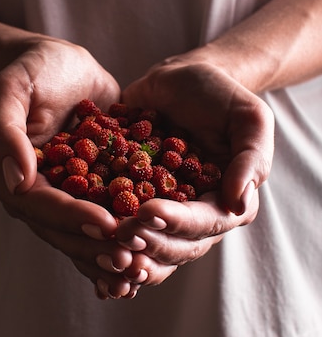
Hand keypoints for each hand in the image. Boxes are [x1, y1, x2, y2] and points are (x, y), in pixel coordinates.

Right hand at [0, 36, 135, 295]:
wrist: (63, 67)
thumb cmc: (35, 70)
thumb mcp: (12, 87)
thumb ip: (6, 130)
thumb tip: (18, 181)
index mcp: (5, 175)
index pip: (40, 204)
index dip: (72, 218)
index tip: (106, 224)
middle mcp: (29, 194)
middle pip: (61, 231)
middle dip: (95, 245)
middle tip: (131, 258)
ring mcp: (59, 197)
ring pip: (81, 236)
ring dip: (109, 254)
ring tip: (140, 267)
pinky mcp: (86, 193)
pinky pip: (101, 222)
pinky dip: (120, 242)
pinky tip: (146, 257)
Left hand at [106, 55, 273, 295]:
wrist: (179, 80)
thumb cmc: (220, 97)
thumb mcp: (248, 119)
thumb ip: (250, 160)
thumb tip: (238, 204)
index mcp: (225, 204)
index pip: (204, 224)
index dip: (176, 223)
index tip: (147, 212)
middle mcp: (193, 217)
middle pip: (174, 246)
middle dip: (147, 243)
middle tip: (120, 234)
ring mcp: (160, 213)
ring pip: (148, 249)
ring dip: (127, 255)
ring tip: (103, 249)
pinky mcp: (130, 202)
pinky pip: (119, 231)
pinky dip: (104, 247)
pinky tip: (86, 255)